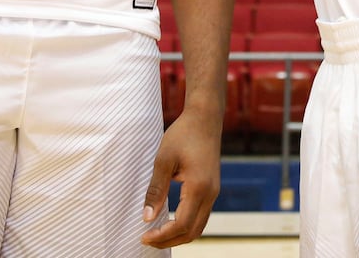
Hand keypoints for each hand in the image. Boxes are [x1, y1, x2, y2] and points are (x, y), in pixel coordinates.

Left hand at [140, 110, 221, 247]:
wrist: (205, 117)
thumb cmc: (184, 134)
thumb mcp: (164, 160)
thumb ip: (156, 190)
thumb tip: (147, 218)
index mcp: (199, 187)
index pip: (181, 224)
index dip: (162, 235)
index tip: (144, 236)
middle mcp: (210, 193)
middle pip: (192, 231)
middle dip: (169, 241)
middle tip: (147, 239)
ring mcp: (214, 191)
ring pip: (199, 226)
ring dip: (178, 235)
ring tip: (157, 234)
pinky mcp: (212, 188)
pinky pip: (201, 216)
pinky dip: (186, 225)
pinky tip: (170, 221)